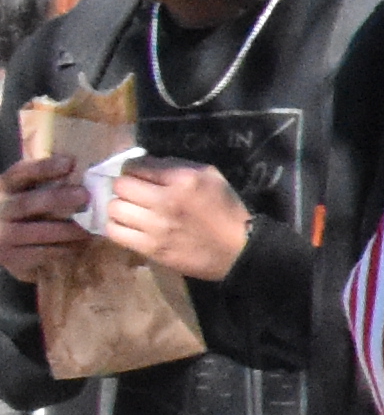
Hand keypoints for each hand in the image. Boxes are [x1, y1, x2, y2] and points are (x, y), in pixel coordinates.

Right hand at [0, 156, 87, 271]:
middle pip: (27, 203)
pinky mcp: (12, 257)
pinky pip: (41, 253)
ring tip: (89, 228)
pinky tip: (80, 245)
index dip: (44, 168)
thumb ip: (46, 180)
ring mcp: (3, 235)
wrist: (3, 240)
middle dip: (56, 199)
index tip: (69, 162)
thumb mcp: (28, 191)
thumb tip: (80, 165)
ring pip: (36, 232)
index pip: (21, 174)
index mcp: (5, 187)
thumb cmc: (27, 211)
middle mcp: (0, 209)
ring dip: (66, 230)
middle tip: (84, 195)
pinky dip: (64, 249)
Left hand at [96, 159, 248, 283]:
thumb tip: (146, 164)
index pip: (136, 165)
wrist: (238, 250)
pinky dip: (118, 226)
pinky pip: (115, 232)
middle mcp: (165, 201)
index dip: (135, 168)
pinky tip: (130, 226)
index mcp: (183, 180)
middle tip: (136, 193)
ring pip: (114, 208)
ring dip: (120, 207)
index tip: (142, 175)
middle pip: (121, 186)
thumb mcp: (210, 176)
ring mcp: (156, 227)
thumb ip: (177, 166)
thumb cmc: (225, 209)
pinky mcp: (150, 248)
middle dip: (126, 186)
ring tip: (132, 210)